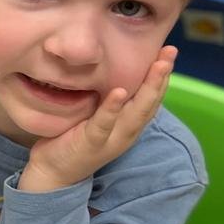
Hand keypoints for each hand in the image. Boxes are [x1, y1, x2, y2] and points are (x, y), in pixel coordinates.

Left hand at [19, 46, 176, 194]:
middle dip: (161, 76)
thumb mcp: (96, 115)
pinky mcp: (92, 144)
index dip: (162, 75)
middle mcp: (126, 132)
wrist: (52, 172)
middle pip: (150, 102)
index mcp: (129, 124)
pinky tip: (120, 92)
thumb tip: (112, 66)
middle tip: (171, 51)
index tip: (169, 51)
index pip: (151, 98)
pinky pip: (104, 124)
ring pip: (136, 113)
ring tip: (158, 65)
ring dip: (148, 88)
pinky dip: (113, 108)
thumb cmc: (73, 138)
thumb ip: (107, 97)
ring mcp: (111, 139)